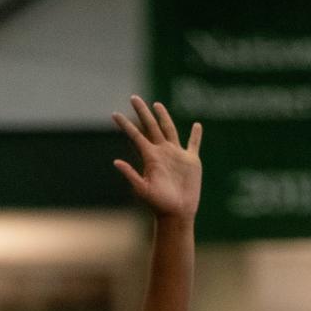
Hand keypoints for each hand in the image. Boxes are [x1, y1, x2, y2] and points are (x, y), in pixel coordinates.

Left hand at [112, 97, 201, 219]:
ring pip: (169, 130)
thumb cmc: (159, 204)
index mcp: (150, 157)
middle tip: (134, 97)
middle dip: (143, 112)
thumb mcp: (143, 189)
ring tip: (157, 105)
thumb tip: (115, 162)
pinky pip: (194, 144)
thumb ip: (131, 175)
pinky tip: (196, 125)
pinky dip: (196, 135)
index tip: (114, 114)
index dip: (125, 125)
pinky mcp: (191, 161)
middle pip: (151, 126)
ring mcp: (177, 155)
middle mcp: (162, 152)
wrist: (176, 213)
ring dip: (163, 117)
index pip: (136, 135)